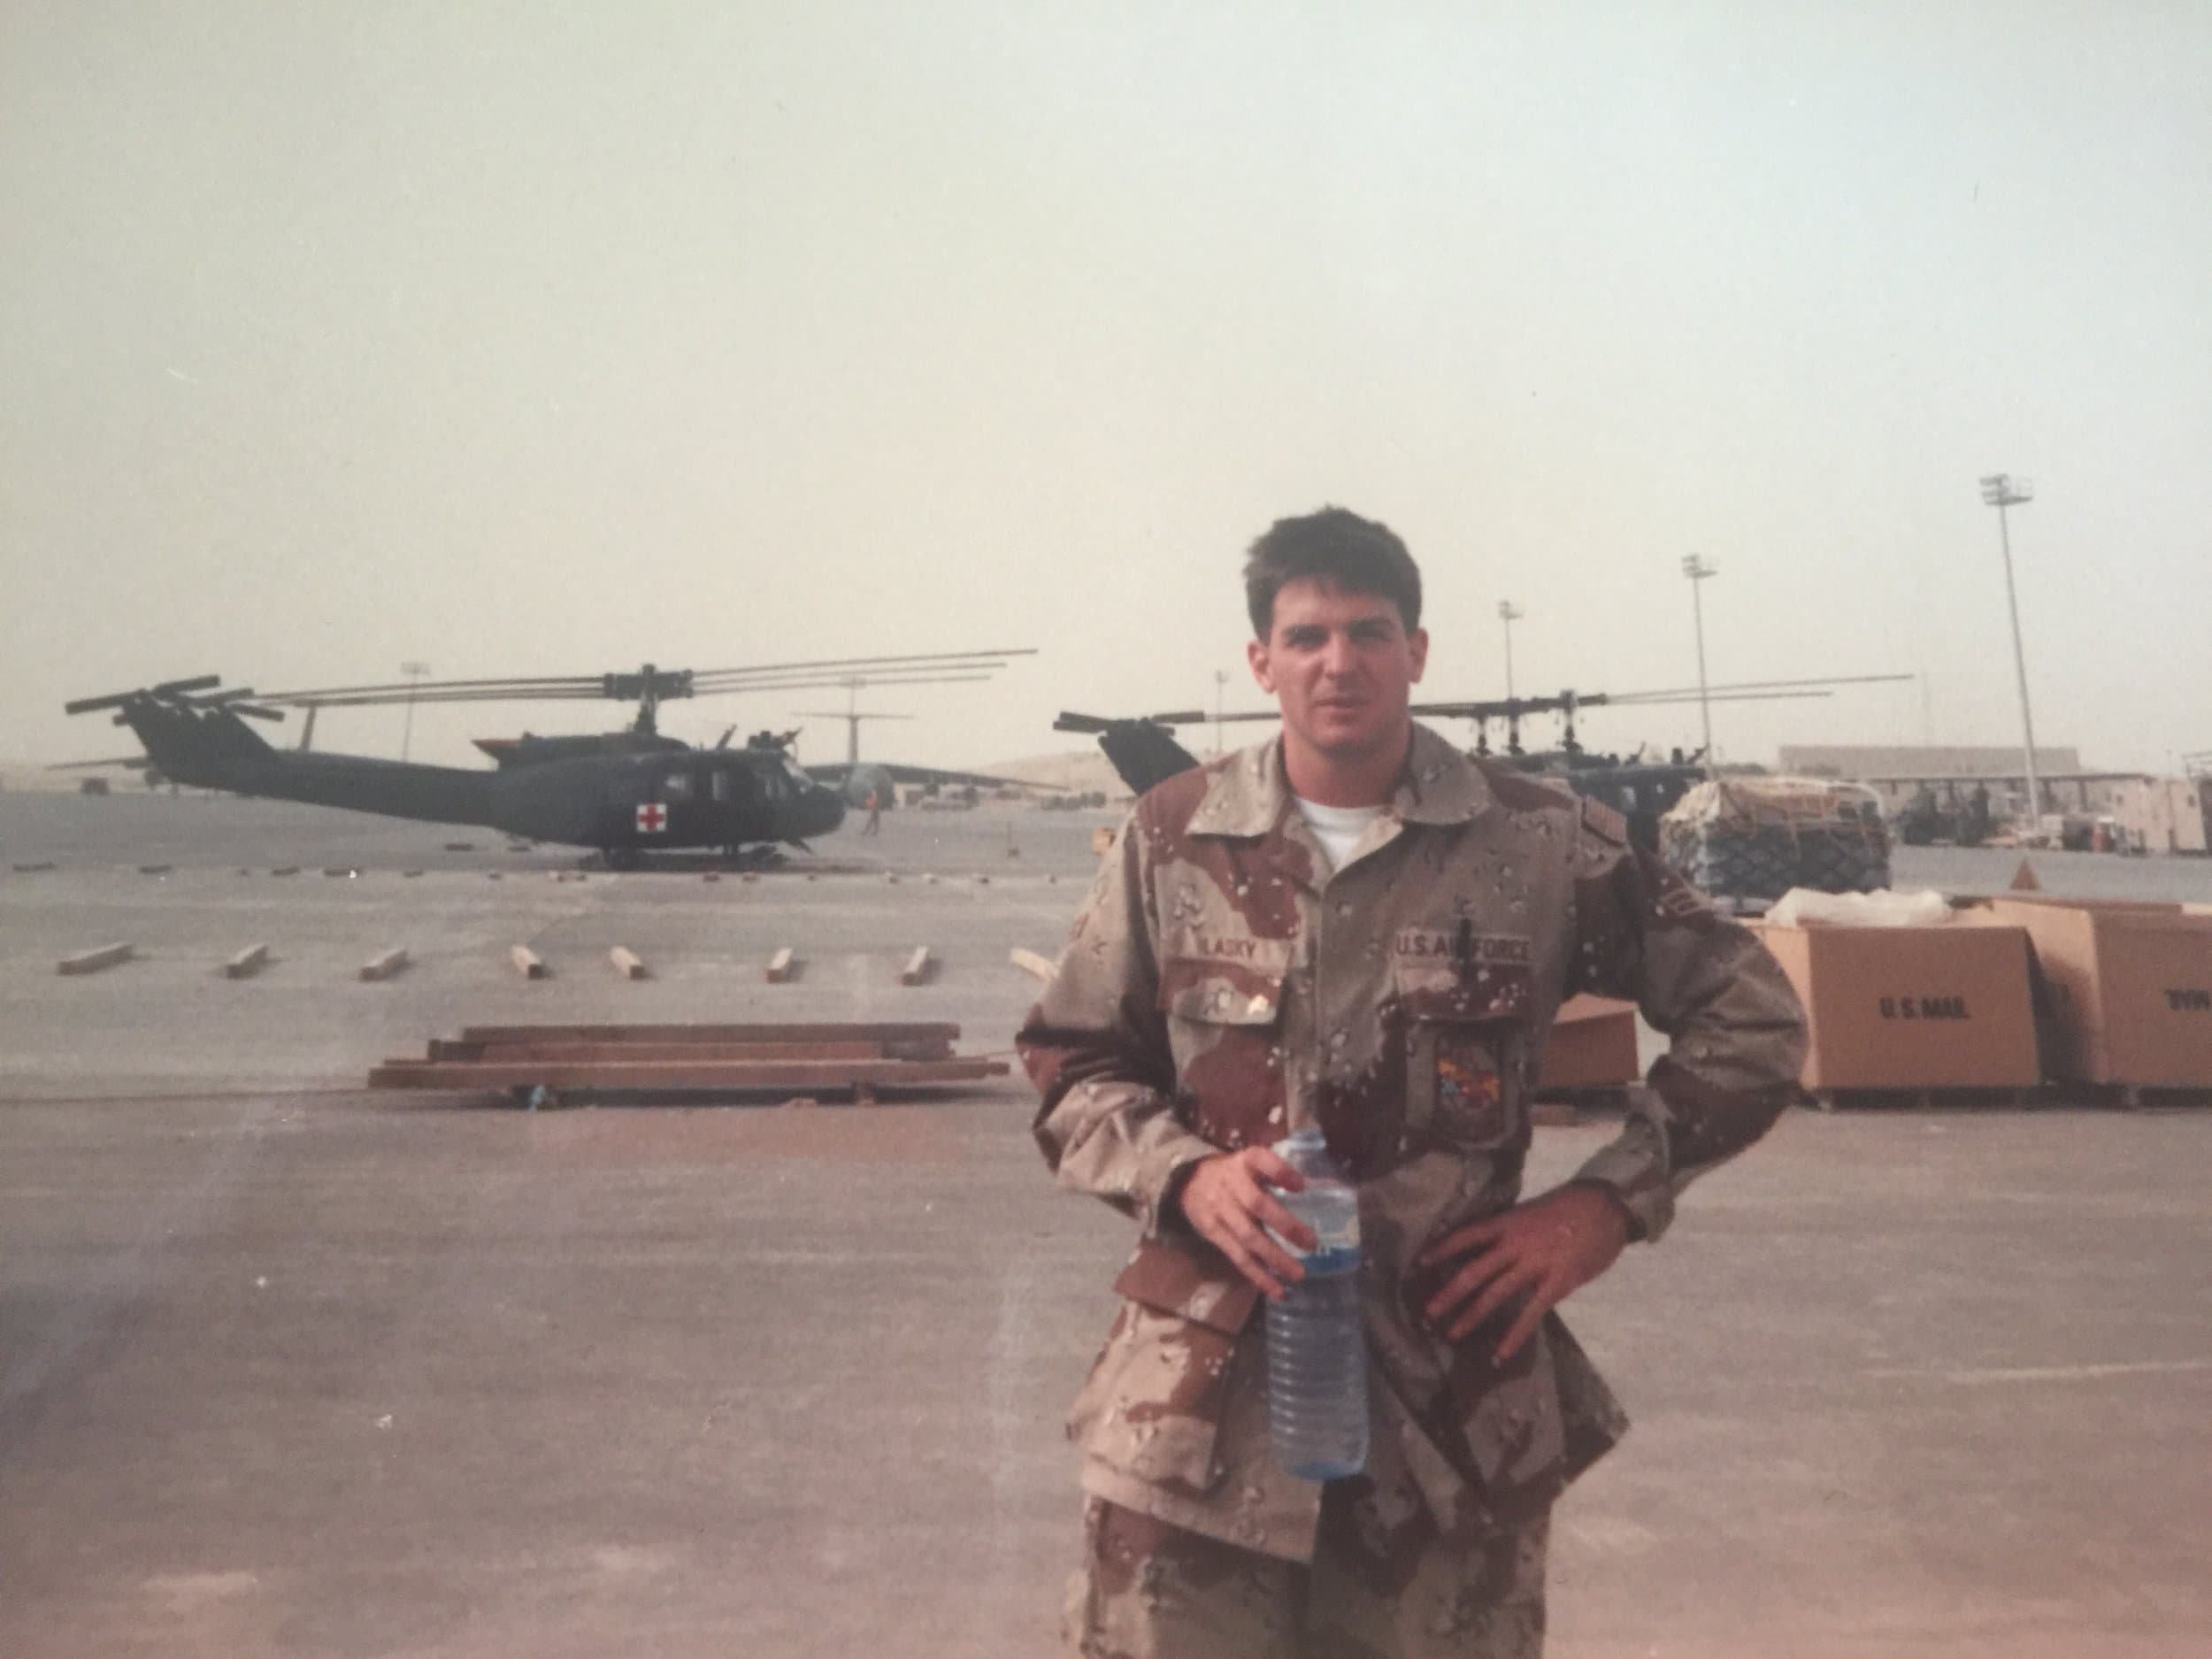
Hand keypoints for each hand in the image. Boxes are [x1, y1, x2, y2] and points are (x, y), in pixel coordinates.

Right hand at [1176, 1147, 1315, 1300]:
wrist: (1186, 1181)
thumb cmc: (1231, 1173)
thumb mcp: (1248, 1162)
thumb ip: (1274, 1172)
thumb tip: (1313, 1190)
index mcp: (1243, 1162)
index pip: (1260, 1160)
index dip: (1280, 1172)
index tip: (1301, 1186)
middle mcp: (1230, 1184)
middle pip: (1257, 1205)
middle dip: (1285, 1225)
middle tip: (1311, 1243)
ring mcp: (1220, 1210)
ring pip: (1248, 1236)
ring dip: (1274, 1257)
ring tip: (1298, 1274)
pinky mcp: (1213, 1233)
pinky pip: (1237, 1256)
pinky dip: (1258, 1274)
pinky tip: (1277, 1289)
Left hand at [1415, 1183, 1630, 1360]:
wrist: (1607, 1207)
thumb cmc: (1570, 1207)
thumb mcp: (1532, 1211)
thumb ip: (1511, 1230)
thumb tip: (1490, 1248)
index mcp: (1508, 1222)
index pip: (1467, 1235)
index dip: (1442, 1249)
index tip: (1419, 1263)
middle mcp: (1515, 1243)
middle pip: (1474, 1270)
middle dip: (1449, 1293)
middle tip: (1427, 1312)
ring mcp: (1535, 1264)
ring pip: (1495, 1293)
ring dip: (1472, 1315)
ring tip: (1452, 1334)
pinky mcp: (1557, 1283)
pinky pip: (1531, 1313)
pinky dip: (1514, 1335)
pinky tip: (1500, 1353)